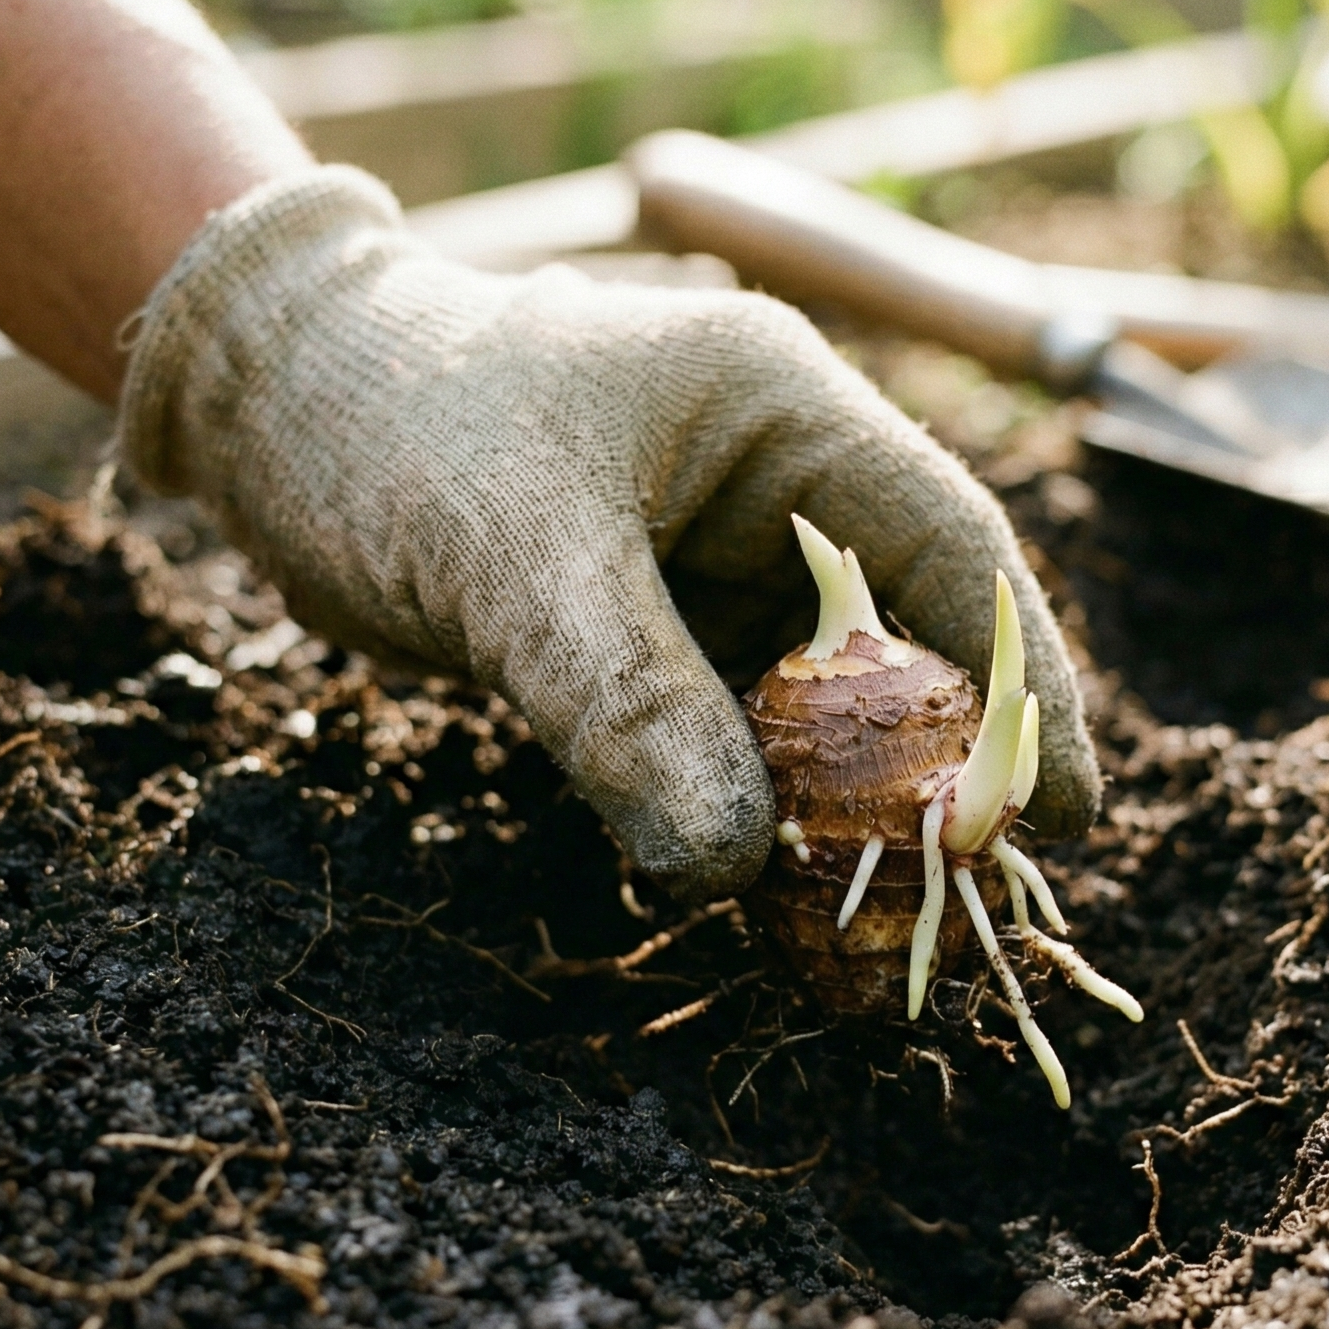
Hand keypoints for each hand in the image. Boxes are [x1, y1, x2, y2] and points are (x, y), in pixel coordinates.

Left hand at [119, 168, 1100, 898]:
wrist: (267, 407)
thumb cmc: (391, 427)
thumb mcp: (513, 556)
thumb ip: (623, 701)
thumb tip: (733, 869)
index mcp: (782, 410)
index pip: (954, 547)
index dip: (1025, 682)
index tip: (1061, 814)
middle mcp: (769, 481)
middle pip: (904, 636)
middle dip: (938, 767)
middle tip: (966, 899)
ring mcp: (707, 555)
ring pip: (817, 698)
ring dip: (840, 802)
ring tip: (873, 921)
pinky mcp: (646, 621)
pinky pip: (727, 725)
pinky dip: (748, 803)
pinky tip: (761, 885)